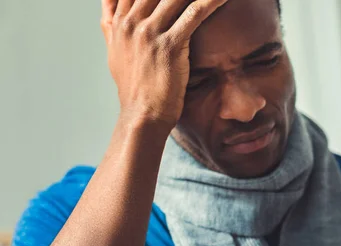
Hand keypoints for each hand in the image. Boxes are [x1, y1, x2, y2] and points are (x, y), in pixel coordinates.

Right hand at [101, 0, 227, 127]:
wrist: (142, 115)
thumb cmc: (134, 88)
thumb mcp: (114, 53)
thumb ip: (111, 27)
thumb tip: (107, 12)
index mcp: (118, 22)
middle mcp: (131, 23)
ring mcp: (149, 33)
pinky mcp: (169, 46)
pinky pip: (193, 14)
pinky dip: (209, 1)